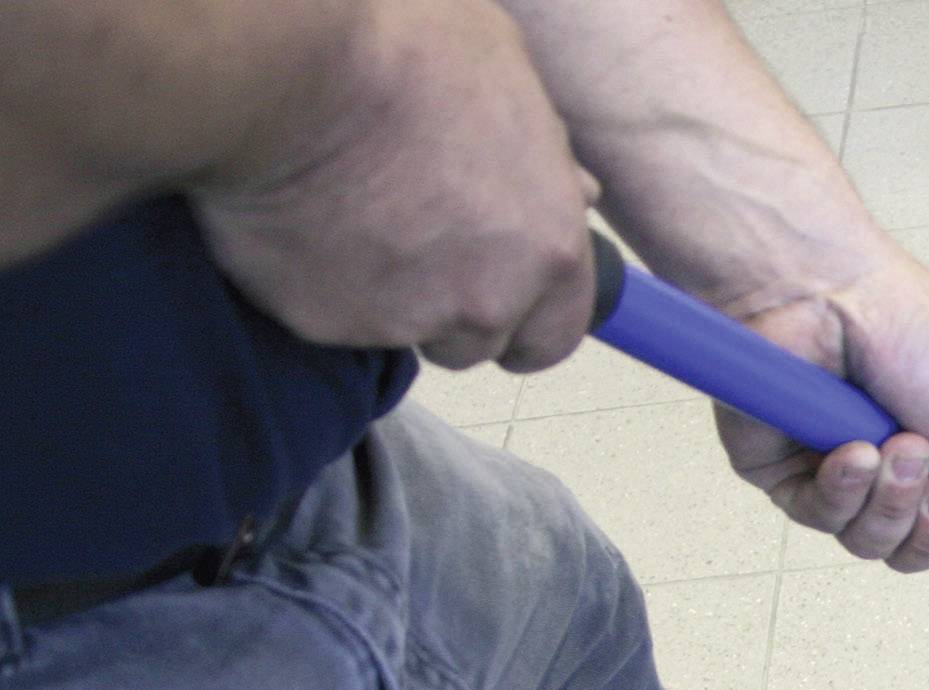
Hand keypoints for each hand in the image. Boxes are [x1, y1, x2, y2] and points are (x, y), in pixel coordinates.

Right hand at [188, 0, 597, 370]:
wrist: (293, 69)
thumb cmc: (407, 50)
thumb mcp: (509, 76)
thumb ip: (546, 153)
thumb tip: (578, 191)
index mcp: (550, 247)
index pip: (557, 332)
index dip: (527, 321)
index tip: (504, 308)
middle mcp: (489, 300)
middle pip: (480, 343)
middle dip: (455, 315)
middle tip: (415, 252)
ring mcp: (407, 320)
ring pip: (405, 335)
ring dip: (389, 303)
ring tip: (356, 227)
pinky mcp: (327, 323)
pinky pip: (328, 316)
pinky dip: (318, 282)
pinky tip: (302, 222)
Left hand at [712, 238, 928, 579]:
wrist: (823, 292)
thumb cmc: (905, 327)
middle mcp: (886, 469)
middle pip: (913, 550)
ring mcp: (831, 473)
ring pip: (867, 541)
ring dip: (892, 502)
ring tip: (895, 447)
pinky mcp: (781, 472)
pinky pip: (817, 517)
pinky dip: (843, 490)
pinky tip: (851, 450)